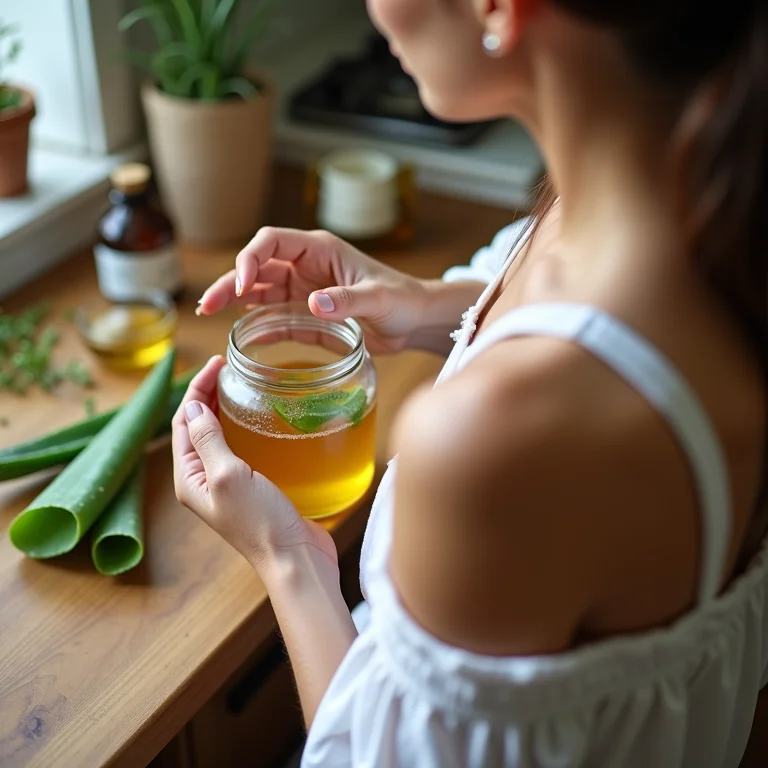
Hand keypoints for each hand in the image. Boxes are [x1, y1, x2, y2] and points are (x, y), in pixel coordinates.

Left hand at [171, 357, 337, 569]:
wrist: (295, 559)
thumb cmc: (261, 523)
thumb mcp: (229, 476)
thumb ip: (208, 441)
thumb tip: (190, 407)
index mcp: (188, 479)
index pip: (182, 424)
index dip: (195, 389)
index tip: (217, 364)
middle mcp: (203, 480)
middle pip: (197, 427)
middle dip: (206, 394)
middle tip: (226, 367)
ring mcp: (228, 484)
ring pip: (218, 436)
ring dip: (223, 408)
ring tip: (237, 384)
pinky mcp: (251, 486)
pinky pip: (239, 448)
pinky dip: (242, 426)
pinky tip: (257, 417)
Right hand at [196, 227, 427, 353]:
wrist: (415, 320)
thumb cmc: (403, 299)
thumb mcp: (378, 298)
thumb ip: (347, 300)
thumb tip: (313, 303)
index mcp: (319, 250)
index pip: (271, 242)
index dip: (250, 259)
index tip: (243, 285)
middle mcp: (306, 268)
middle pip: (257, 267)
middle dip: (231, 282)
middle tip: (207, 305)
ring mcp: (304, 293)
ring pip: (260, 292)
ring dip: (235, 301)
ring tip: (209, 314)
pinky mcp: (308, 317)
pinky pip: (277, 319)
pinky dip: (259, 326)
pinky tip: (242, 337)